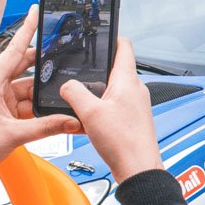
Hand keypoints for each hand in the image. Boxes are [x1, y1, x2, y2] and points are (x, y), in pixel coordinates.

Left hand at [0, 7, 79, 191]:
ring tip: (63, 97)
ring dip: (44, 96)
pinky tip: (53, 113)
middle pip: (24, 68)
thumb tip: (70, 121)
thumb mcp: (13, 136)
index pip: (13, 51)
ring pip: (28, 91)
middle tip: (63, 57)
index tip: (35, 13)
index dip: (26, 31)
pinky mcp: (2, 115)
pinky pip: (26, 106)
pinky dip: (39, 110)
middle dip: (44, 66)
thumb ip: (46, 127)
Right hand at [61, 39, 162, 183]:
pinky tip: (89, 123)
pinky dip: (101, 110)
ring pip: (113, 90)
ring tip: (82, 103)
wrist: (138, 169)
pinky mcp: (133, 120)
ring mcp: (136, 105)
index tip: (98, 36)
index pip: (124, 46)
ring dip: (97, 94)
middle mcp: (136, 90)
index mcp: (128, 80)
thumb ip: (74, 93)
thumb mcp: (89, 113)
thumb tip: (67, 86)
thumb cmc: (123, 142)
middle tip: (79, 74)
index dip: (111, 37)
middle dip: (96, 71)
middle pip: (115, 69)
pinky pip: (115, 107)